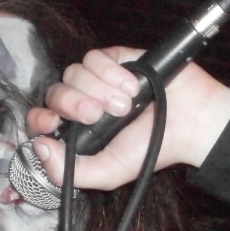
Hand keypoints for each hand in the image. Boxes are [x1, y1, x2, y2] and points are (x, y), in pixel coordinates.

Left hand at [26, 46, 229, 190]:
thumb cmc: (153, 149)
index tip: (54, 124)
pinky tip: (132, 87)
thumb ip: (69, 171)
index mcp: (79, 131)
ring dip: (98, 90)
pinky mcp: (116, 59)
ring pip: (74, 72)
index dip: (41, 118)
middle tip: (97, 116)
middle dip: (72, 104)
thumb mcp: (108, 172)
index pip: (43, 119)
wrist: (190, 124)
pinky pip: (96, 57)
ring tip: (126, 105)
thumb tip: (39, 147)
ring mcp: (100, 80)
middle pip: (55, 92)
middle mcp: (85, 103)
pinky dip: (111, 72)